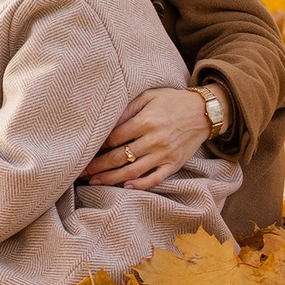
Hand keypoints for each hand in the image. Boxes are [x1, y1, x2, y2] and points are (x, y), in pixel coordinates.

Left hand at [82, 86, 212, 191]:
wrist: (204, 112)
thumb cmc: (171, 101)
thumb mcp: (148, 96)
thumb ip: (126, 109)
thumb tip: (106, 121)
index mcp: (146, 121)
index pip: (114, 138)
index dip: (97, 146)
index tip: (83, 151)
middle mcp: (155, 140)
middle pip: (119, 157)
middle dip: (97, 166)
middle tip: (80, 172)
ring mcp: (165, 154)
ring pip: (133, 171)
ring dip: (111, 179)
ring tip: (95, 182)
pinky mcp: (174, 164)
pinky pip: (155, 179)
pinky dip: (140, 185)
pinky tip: (125, 187)